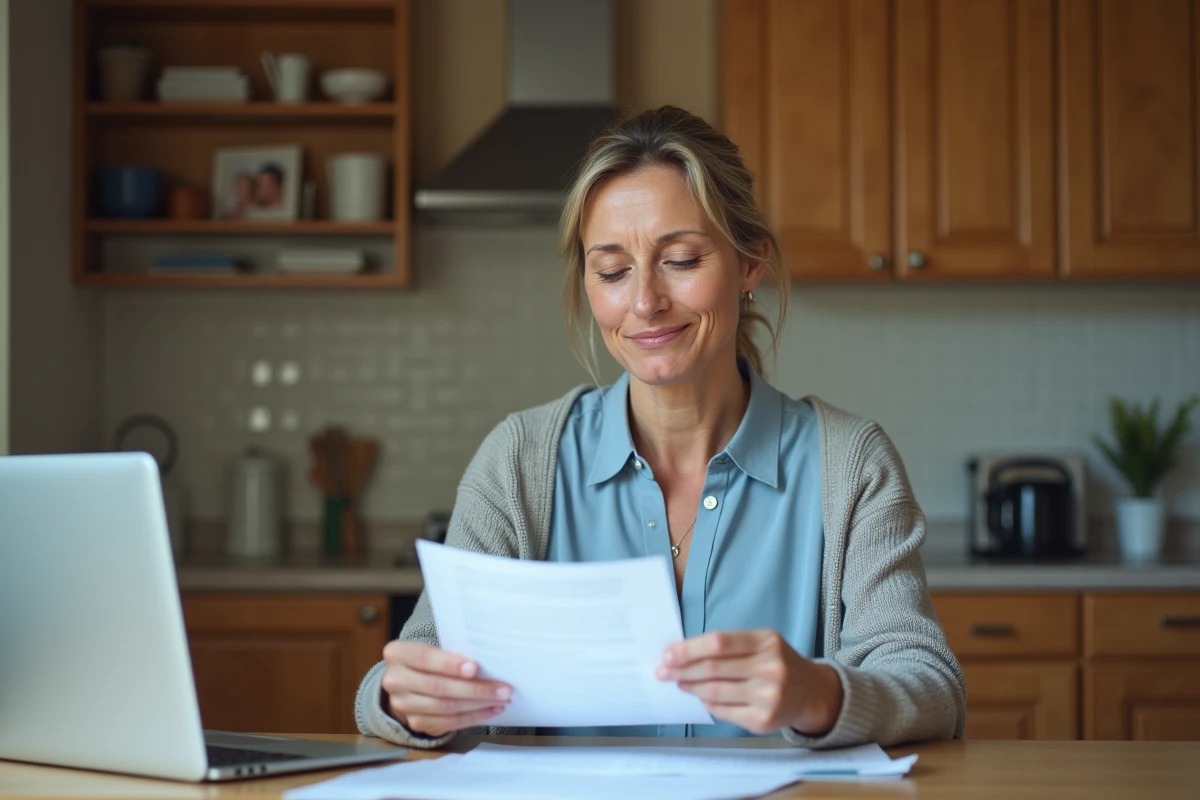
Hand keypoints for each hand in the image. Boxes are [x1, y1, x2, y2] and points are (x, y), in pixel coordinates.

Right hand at [380, 641, 510, 737]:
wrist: (407, 683)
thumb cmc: (429, 660)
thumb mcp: (431, 648)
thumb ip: (450, 653)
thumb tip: (488, 663)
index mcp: (397, 653)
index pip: (425, 658)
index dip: (450, 664)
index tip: (475, 668)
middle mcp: (395, 680)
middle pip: (438, 687)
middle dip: (474, 689)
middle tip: (502, 689)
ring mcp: (403, 705)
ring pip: (445, 707)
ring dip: (478, 705)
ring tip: (501, 700)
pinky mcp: (416, 723)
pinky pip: (448, 723)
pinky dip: (473, 717)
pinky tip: (490, 710)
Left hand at [656, 630, 842, 735]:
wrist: (812, 693)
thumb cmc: (777, 663)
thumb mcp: (762, 643)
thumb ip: (729, 646)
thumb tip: (684, 654)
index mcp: (767, 642)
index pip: (719, 643)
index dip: (689, 649)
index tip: (667, 654)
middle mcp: (771, 668)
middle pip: (713, 668)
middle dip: (682, 669)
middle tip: (662, 670)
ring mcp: (769, 696)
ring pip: (715, 691)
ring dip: (690, 687)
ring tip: (679, 682)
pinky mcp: (764, 720)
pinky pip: (723, 711)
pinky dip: (707, 703)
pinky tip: (701, 696)